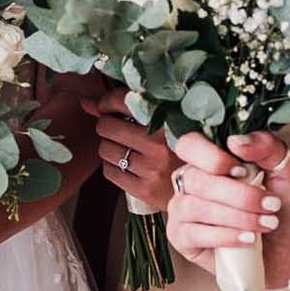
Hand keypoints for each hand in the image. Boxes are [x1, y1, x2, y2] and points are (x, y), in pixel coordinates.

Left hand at [87, 87, 175, 209]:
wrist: (203, 188)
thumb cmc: (181, 150)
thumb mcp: (164, 122)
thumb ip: (126, 108)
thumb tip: (86, 102)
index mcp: (168, 120)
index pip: (122, 100)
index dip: (106, 102)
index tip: (106, 107)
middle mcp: (159, 145)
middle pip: (106, 126)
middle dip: (107, 126)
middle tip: (118, 129)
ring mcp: (151, 169)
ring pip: (105, 149)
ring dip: (109, 147)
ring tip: (125, 148)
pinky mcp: (145, 190)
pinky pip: (109, 172)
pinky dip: (112, 166)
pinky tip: (127, 164)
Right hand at [164, 131, 289, 290]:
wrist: (285, 248)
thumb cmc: (280, 209)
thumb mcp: (286, 172)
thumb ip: (267, 148)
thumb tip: (237, 141)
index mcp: (209, 159)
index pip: (190, 144)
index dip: (213, 157)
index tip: (244, 171)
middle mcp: (190, 181)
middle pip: (197, 179)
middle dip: (238, 195)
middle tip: (270, 205)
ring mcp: (182, 210)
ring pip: (196, 206)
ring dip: (237, 217)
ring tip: (265, 224)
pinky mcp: (181, 238)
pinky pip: (193, 234)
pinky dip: (225, 236)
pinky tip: (248, 239)